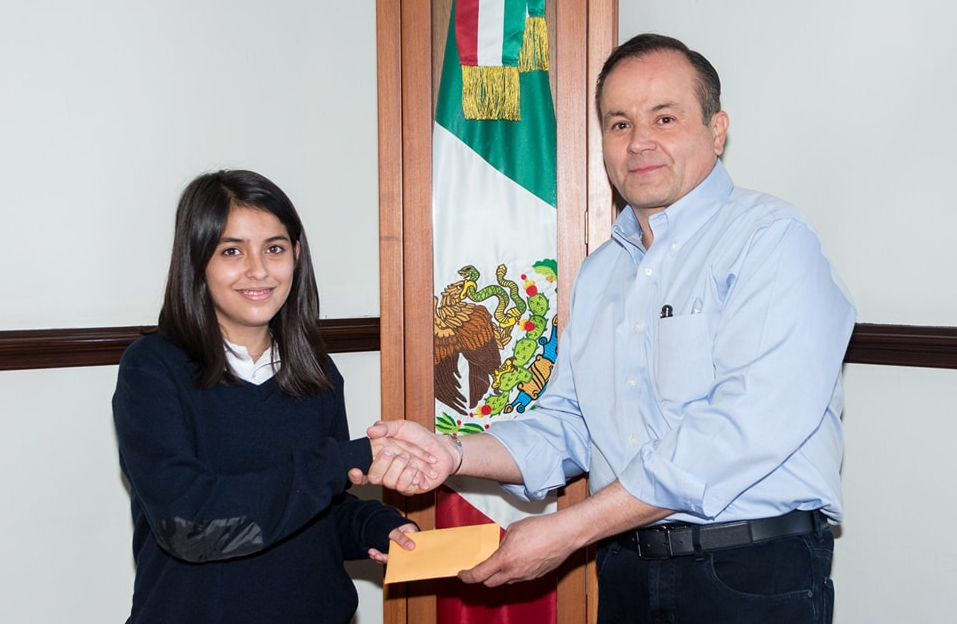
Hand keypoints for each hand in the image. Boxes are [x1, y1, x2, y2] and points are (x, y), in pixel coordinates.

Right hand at [364, 420, 458, 493]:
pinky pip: (402, 487)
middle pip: (373, 476)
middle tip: (391, 451)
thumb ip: (385, 428)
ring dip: (400, 467)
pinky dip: (410, 474)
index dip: (355, 474)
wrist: (442, 448)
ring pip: (388, 482)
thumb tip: (370, 431)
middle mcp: (385, 472)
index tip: (355, 470)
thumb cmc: (420, 437)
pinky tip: (416, 468)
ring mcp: (397, 481)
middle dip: (382, 463)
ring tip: (410, 459)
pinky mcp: (409, 488)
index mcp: (378, 458)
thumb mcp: (402, 426)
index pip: (360, 471)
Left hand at [368, 522, 417, 563]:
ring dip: (381, 557)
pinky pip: (387, 556)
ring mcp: (399, 548)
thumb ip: (401, 538)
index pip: (415, 546)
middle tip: (378, 557)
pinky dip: (379, 556)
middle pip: (402, 554)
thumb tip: (412, 547)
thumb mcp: (394, 529)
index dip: (410, 554)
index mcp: (413, 534)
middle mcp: (407, 543)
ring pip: (393, 556)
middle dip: (389, 557)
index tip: (400, 559)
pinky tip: (372, 553)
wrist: (381, 521)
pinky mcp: (392, 551)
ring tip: (373, 554)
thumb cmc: (390, 523)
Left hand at [458, 513, 577, 586]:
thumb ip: (502, 542)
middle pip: (490, 583)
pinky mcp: (536, 577)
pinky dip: (514, 572)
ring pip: (505, 581)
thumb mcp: (513, 530)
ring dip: (499, 574)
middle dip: (482, 577)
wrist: (563, 534)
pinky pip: (519, 578)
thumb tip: (499, 548)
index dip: (467, 576)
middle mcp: (514, 572)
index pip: (479, 575)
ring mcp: (525, 576)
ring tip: (503, 559)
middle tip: (479, 568)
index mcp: (505, 559)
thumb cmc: (540, 528)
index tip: (462, 574)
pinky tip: (519, 559)